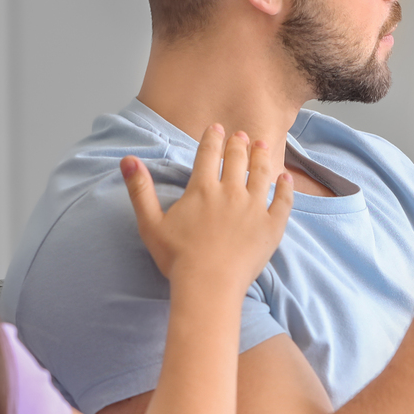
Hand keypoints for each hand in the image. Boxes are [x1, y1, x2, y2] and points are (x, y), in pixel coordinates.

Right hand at [121, 125, 292, 291]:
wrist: (208, 285)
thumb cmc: (177, 258)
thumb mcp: (150, 223)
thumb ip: (140, 190)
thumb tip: (127, 160)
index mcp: (202, 189)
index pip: (208, 154)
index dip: (212, 138)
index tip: (216, 128)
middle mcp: (230, 192)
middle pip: (236, 160)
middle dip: (238, 144)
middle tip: (242, 135)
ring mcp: (253, 208)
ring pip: (260, 174)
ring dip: (261, 157)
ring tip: (262, 146)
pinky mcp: (271, 226)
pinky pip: (282, 201)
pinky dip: (285, 187)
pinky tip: (286, 178)